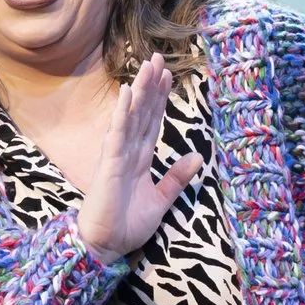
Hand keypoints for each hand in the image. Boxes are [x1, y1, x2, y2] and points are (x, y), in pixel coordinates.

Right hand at [75, 53, 201, 262]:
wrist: (106, 246)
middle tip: (158, 57)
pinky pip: (117, 134)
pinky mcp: (109, 165)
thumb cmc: (127, 226)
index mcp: (140, 159)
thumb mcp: (161, 200)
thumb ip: (177, 178)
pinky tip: (127, 94)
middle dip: (151, 86)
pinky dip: (122, 114)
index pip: (152, 122)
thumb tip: (198, 156)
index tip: (168, 76)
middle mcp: (128, 152)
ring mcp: (117, 156)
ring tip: (148, 66)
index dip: (160, 99)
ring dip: (139, 91)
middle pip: (142, 112)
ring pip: (131, 116)